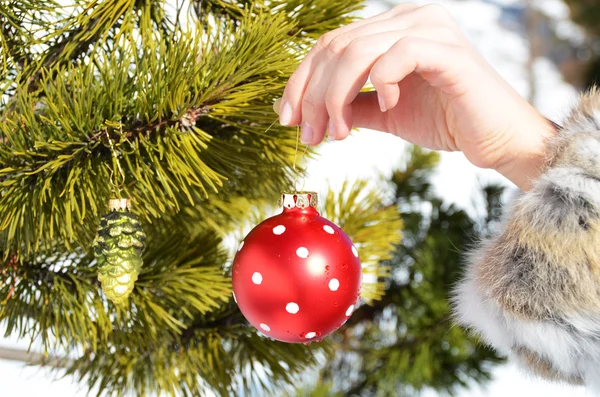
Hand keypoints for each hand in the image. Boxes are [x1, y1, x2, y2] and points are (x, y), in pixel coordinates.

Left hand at [278, 3, 557, 189]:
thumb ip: (349, 105)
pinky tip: (387, 107)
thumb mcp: (382, 113)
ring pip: (356, 51)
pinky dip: (380, 85)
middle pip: (335, 46)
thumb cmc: (445, 120)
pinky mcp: (446, 49)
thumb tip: (304, 112)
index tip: (287, 119)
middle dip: (312, 95)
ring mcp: (428, 29)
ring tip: (336, 134)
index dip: (301, 82)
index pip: (330, 45)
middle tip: (307, 134)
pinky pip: (395, 56)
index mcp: (391, 28)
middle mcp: (408, 18)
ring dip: (335, 97)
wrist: (497, 140)